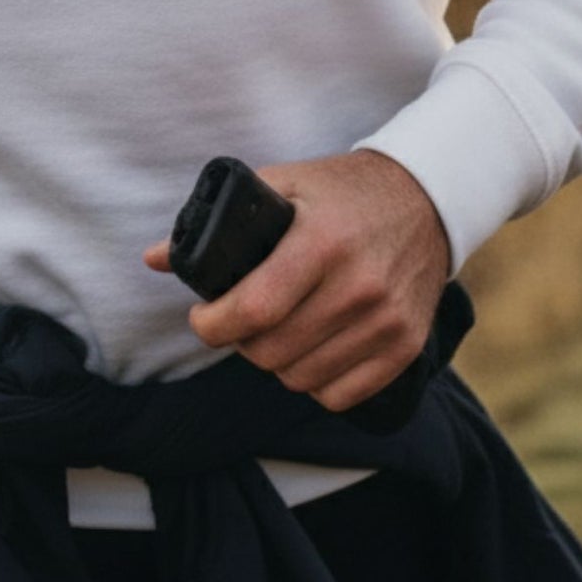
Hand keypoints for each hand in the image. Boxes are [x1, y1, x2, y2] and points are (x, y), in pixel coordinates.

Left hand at [142, 150, 450, 415]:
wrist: (427, 198)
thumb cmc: (341, 191)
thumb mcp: (282, 186)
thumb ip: (219, 222)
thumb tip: (154, 258)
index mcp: (321, 241)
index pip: (255, 309)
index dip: (214, 325)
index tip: (203, 319)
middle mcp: (358, 286)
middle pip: (272, 352)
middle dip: (240, 343)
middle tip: (238, 322)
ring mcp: (386, 320)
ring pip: (302, 379)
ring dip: (276, 363)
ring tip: (274, 333)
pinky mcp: (405, 346)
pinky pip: (340, 395)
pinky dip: (315, 383)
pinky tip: (309, 351)